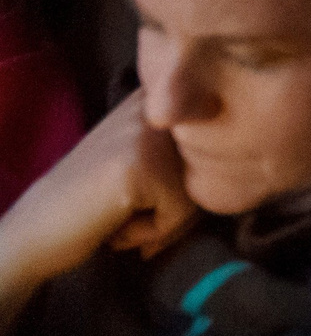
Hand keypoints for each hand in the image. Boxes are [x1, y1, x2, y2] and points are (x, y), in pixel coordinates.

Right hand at [0, 92, 196, 319]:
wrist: (32, 234)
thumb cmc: (92, 208)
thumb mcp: (145, 167)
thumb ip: (186, 156)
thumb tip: (253, 162)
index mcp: (157, 100)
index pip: (214, 142)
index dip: (185, 182)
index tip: (141, 191)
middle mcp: (154, 107)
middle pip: (208, 168)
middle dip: (175, 204)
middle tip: (126, 212)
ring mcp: (146, 135)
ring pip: (197, 192)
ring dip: (163, 221)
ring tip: (118, 217)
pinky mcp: (141, 168)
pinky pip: (179, 214)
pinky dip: (148, 233)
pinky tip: (113, 227)